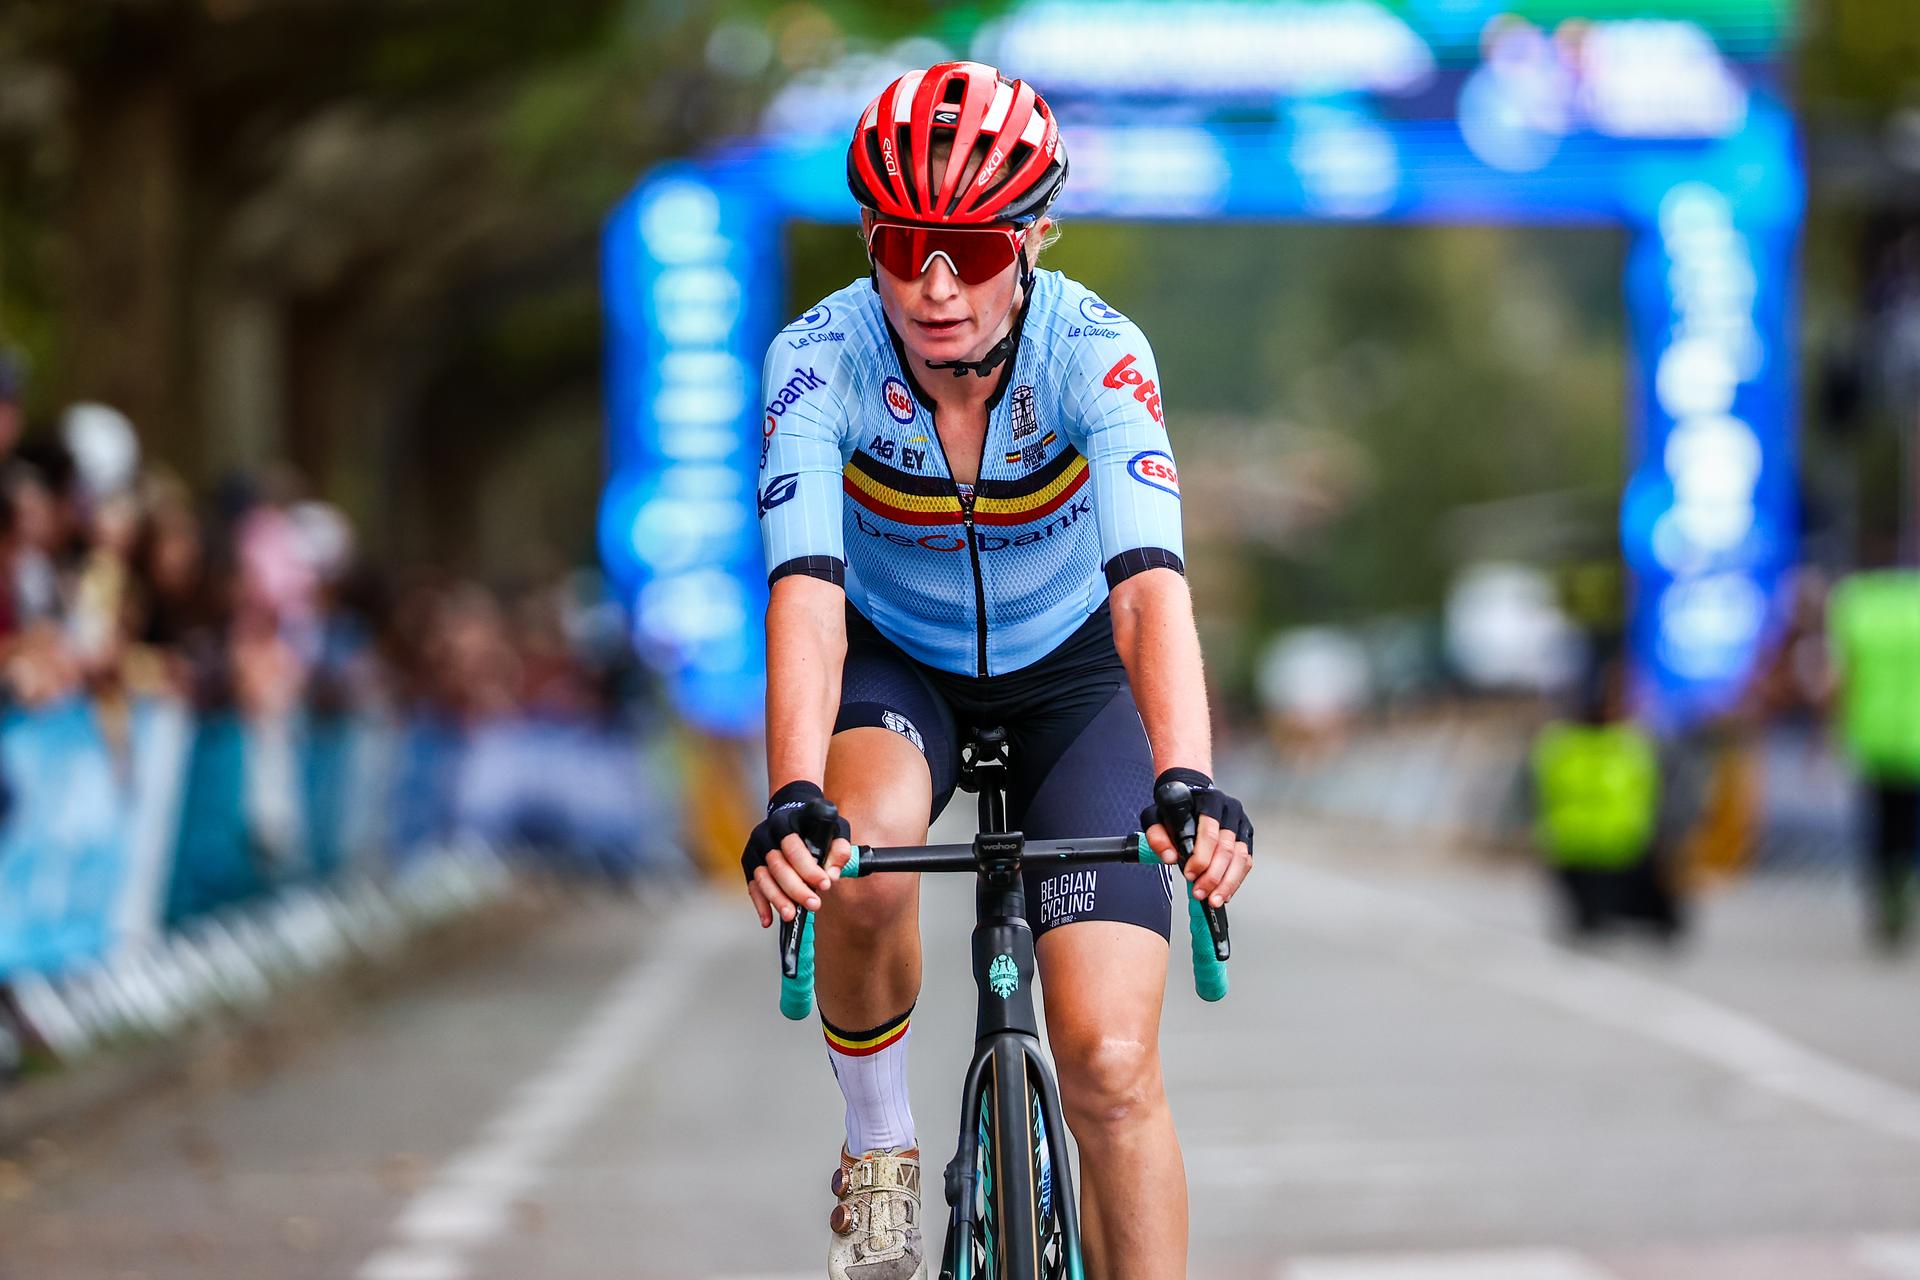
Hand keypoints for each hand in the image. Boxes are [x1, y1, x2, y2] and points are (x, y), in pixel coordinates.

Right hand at [742, 782, 852, 927]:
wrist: (791, 814)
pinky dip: (760, 905)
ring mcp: (755, 850)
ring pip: (762, 878)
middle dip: (796, 888)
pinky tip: (768, 919)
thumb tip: (832, 875)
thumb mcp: (834, 828)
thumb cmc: (814, 824)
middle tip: (814, 904)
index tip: (824, 884)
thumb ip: (838, 849)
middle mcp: (765, 835)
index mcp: (786, 822)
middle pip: (777, 865)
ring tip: (792, 915)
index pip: (793, 846)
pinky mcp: (749, 865)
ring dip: (777, 899)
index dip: (808, 868)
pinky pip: (753, 887)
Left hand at [1140, 768, 1252, 910]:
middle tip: (1200, 892)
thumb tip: (1168, 857)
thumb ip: (1157, 836)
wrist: (1191, 794)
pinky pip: (1246, 862)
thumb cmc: (1176, 807)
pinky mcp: (1246, 836)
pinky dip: (1235, 880)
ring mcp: (1240, 824)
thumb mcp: (1156, 815)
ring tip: (1213, 899)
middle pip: (1226, 848)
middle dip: (1213, 876)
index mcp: (1209, 801)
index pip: (1209, 833)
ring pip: (1240, 858)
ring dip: (1227, 883)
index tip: (1189, 874)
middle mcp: (1229, 810)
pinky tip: (1224, 892)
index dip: (1201, 858)